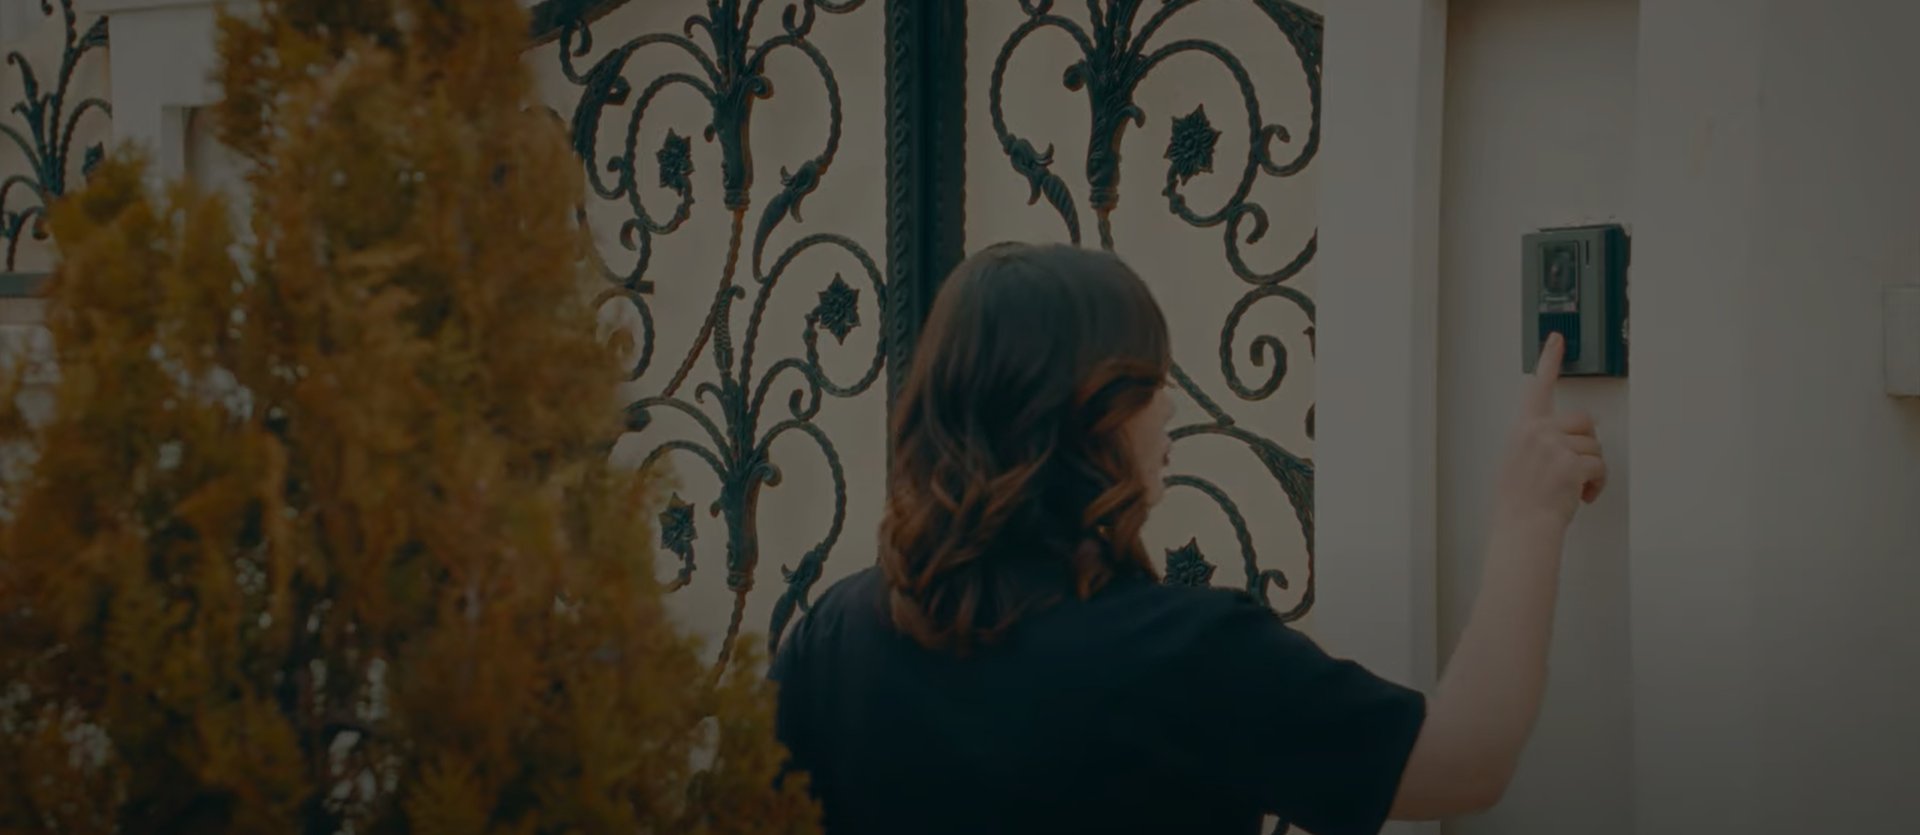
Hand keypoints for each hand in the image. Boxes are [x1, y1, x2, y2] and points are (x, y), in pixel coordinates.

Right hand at [1493, 334, 1607, 531]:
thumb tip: (1564, 440)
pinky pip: (1600, 466)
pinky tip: (1581, 495)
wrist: (1522, 527)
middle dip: (1586, 444)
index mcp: (1523, 429)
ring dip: (1591, 469)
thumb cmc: (1520, 502)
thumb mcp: (1517, 462)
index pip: (1538, 387)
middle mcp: (1538, 432)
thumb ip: (1537, 442)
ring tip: (1573, 487)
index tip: (1557, 339)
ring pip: (1595, 447)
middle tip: (1575, 467)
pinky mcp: (1572, 462)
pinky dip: (1597, 484)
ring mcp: (1555, 446)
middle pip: (1584, 422)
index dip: (1549, 359)